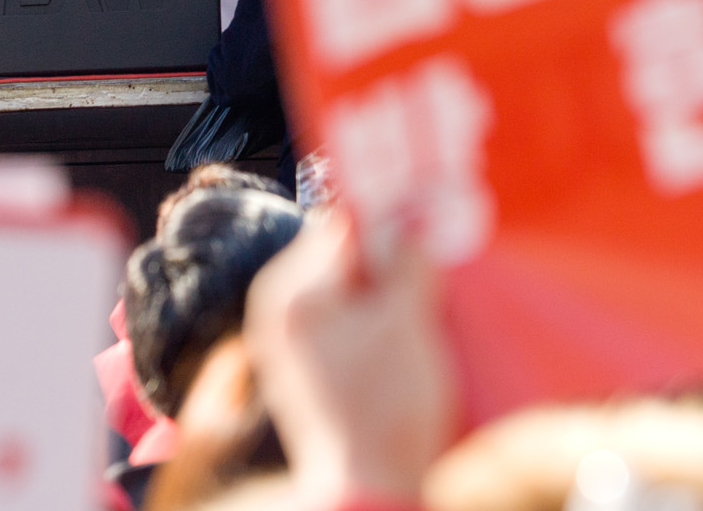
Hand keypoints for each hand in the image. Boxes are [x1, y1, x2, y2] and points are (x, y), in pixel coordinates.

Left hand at [243, 213, 455, 510]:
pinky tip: (396, 341)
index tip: (424, 218)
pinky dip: (367, 318)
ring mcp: (282, 340)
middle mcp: (275, 309)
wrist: (369, 488)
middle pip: (338, 253)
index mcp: (293, 292)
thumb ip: (408, 259)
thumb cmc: (388, 408)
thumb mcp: (408, 321)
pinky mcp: (297, 366)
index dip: (390, 218)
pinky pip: (336, 317)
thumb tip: (410, 217)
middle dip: (384, 257)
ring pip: (340, 285)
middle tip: (427, 274)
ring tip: (414, 316)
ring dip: (379, 289)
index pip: (344, 223)